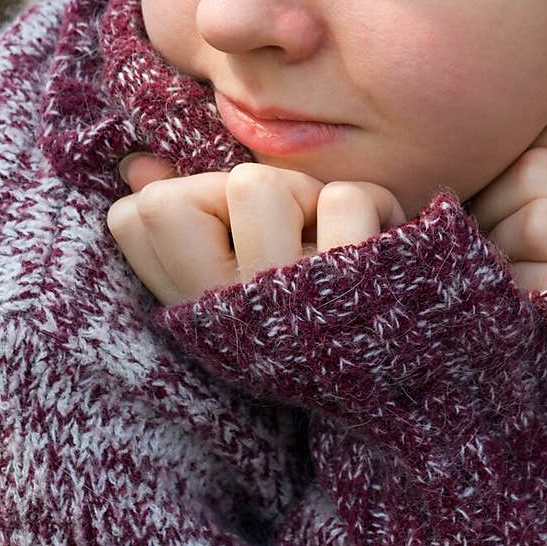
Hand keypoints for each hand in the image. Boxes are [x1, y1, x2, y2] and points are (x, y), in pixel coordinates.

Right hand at [107, 157, 405, 305]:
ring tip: (328, 236)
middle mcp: (232, 317)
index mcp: (196, 312)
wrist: (414, 380)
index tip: (228, 229)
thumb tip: (137, 165)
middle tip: (283, 228)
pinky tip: (382, 239)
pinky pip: (344, 198)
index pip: (132, 218)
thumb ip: (183, 221)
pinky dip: (375, 200)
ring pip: (259, 185)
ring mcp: (293, 307)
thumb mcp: (239, 276)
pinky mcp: (360, 291)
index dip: (185, 199)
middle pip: (176, 199)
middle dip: (238, 190)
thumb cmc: (316, 311)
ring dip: (305, 193)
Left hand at [465, 96, 546, 293]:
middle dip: (494, 198)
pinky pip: (536, 279)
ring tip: (501, 264)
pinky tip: (518, 299)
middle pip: (539, 169)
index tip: (505, 176)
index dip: (523, 141)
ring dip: (499, 244)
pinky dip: (513, 287)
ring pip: (536, 218)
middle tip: (483, 224)